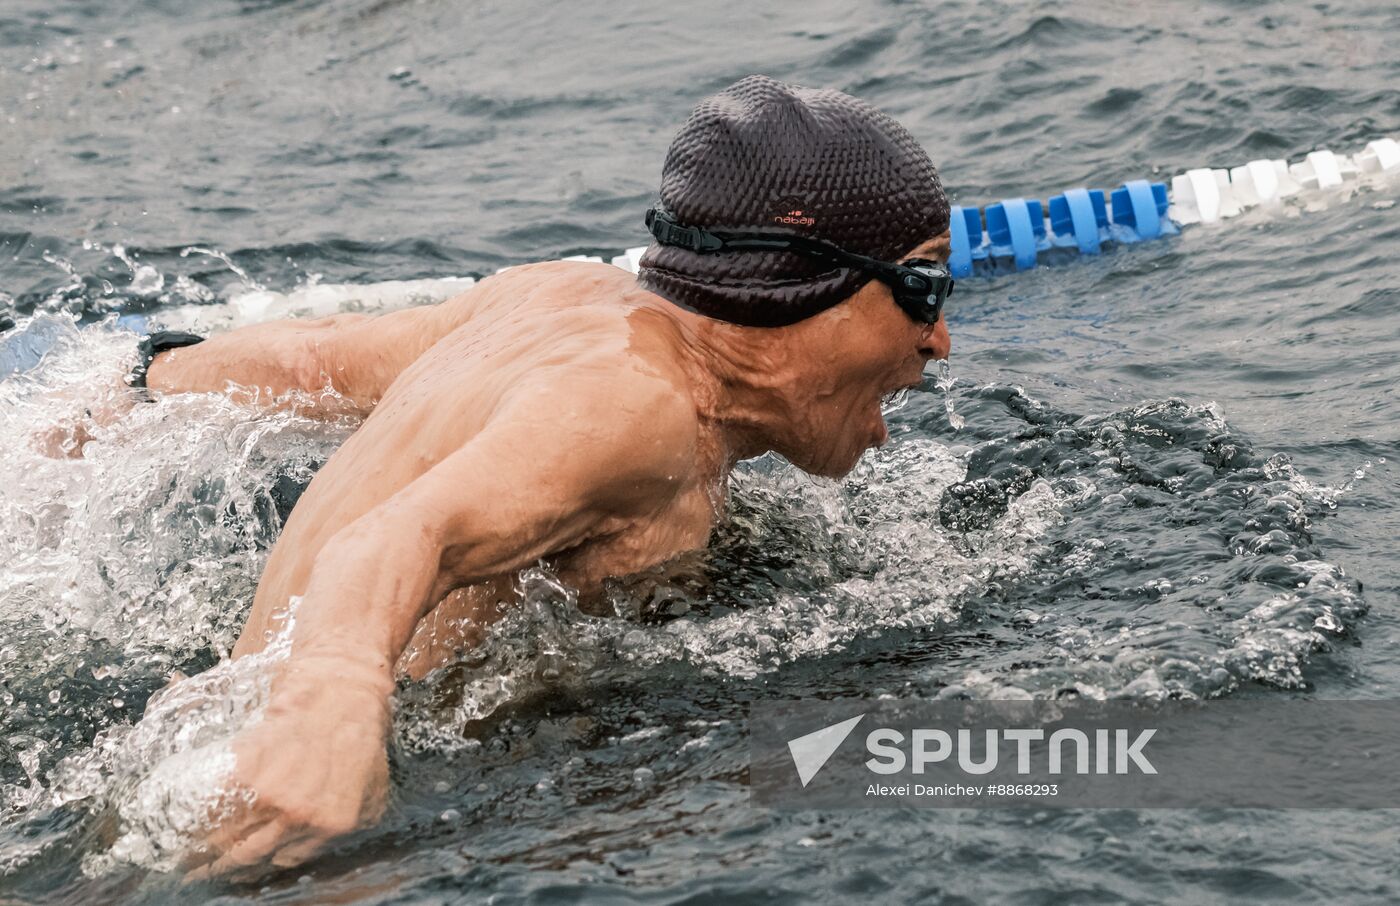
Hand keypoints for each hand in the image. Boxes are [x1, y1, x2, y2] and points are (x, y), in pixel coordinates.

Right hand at [185, 655, 394, 879]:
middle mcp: (298, 817)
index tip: (245, 862)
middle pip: (248, 854)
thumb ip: (343, 826)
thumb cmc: (360, 736)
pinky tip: (188, 820)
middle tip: (199, 872)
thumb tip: (316, 846)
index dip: (261, 861)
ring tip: (187, 853)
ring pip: (226, 833)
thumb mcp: (372, 791)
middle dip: (220, 866)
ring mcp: (271, 794)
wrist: (342, 692)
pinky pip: (214, 803)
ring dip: (204, 845)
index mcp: (330, 826)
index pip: (282, 859)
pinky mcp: (246, 770)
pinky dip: (198, 813)